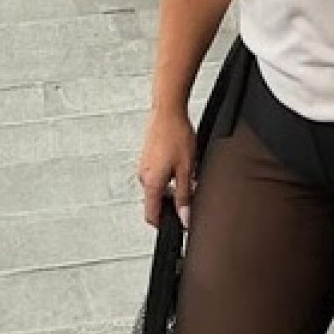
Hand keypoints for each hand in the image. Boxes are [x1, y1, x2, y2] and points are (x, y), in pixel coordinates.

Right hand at [137, 106, 196, 227]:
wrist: (167, 109)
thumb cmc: (176, 134)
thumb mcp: (186, 169)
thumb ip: (184, 196)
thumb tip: (185, 217)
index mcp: (150, 183)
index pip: (151, 216)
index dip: (165, 224)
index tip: (178, 224)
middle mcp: (143, 175)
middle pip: (155, 201)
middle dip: (172, 203)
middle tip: (190, 194)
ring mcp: (144, 165)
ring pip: (157, 187)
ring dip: (172, 187)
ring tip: (188, 174)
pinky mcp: (147, 156)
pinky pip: (156, 173)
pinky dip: (168, 175)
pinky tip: (181, 162)